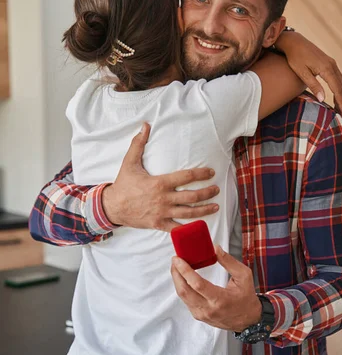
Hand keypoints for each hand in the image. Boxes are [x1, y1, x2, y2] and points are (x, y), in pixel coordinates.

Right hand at [102, 123, 219, 231]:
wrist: (112, 207)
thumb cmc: (123, 184)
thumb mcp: (129, 162)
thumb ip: (138, 144)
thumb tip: (145, 125)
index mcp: (160, 183)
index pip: (186, 177)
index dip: (201, 174)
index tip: (211, 172)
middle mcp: (164, 199)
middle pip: (192, 196)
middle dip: (208, 193)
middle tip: (216, 189)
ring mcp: (162, 213)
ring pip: (189, 213)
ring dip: (204, 210)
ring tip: (215, 207)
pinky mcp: (159, 224)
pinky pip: (177, 229)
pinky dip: (189, 229)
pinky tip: (200, 226)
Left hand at [171, 245, 261, 331]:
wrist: (248, 320)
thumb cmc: (246, 297)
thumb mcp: (243, 276)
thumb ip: (229, 261)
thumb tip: (215, 248)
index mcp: (220, 299)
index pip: (197, 284)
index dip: (185, 271)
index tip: (177, 259)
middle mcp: (208, 309)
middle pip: (184, 291)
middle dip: (176, 273)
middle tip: (175, 260)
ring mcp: (202, 314)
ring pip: (182, 296)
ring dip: (177, 280)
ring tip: (177, 267)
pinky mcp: (198, 316)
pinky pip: (186, 300)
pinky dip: (182, 287)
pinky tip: (183, 278)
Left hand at [275, 31, 341, 116]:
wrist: (294, 42)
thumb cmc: (295, 58)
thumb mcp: (302, 73)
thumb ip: (313, 85)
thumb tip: (322, 99)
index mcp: (326, 68)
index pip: (337, 89)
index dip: (341, 102)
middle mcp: (332, 65)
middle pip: (341, 86)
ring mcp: (331, 63)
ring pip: (341, 81)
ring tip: (340, 108)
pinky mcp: (329, 62)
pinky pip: (338, 77)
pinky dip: (339, 88)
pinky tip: (337, 95)